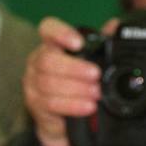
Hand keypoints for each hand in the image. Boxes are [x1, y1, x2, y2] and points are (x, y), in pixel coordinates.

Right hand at [23, 17, 102, 145]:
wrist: (63, 119)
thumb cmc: (76, 85)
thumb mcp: (89, 62)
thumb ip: (100, 43)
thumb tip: (113, 26)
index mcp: (50, 46)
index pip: (48, 29)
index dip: (61, 33)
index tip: (78, 44)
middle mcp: (36, 62)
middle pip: (47, 60)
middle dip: (74, 68)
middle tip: (96, 75)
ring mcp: (32, 84)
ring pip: (47, 83)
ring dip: (76, 89)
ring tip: (96, 93)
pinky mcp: (34, 104)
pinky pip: (50, 103)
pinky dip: (72, 105)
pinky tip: (87, 106)